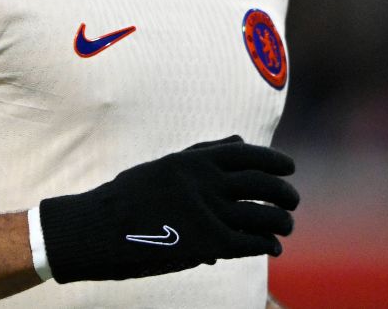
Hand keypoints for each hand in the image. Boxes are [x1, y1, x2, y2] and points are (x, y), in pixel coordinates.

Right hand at [38, 135, 298, 282]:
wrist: (96, 228)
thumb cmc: (127, 197)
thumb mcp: (164, 166)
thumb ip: (202, 153)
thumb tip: (239, 140)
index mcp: (193, 160)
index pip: (249, 155)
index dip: (275, 161)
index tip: (289, 168)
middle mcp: (205, 183)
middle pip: (263, 185)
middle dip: (285, 194)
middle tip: (292, 201)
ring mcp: (208, 214)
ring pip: (264, 215)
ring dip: (282, 222)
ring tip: (285, 226)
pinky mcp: (208, 244)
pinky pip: (252, 243)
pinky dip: (267, 245)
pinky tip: (271, 247)